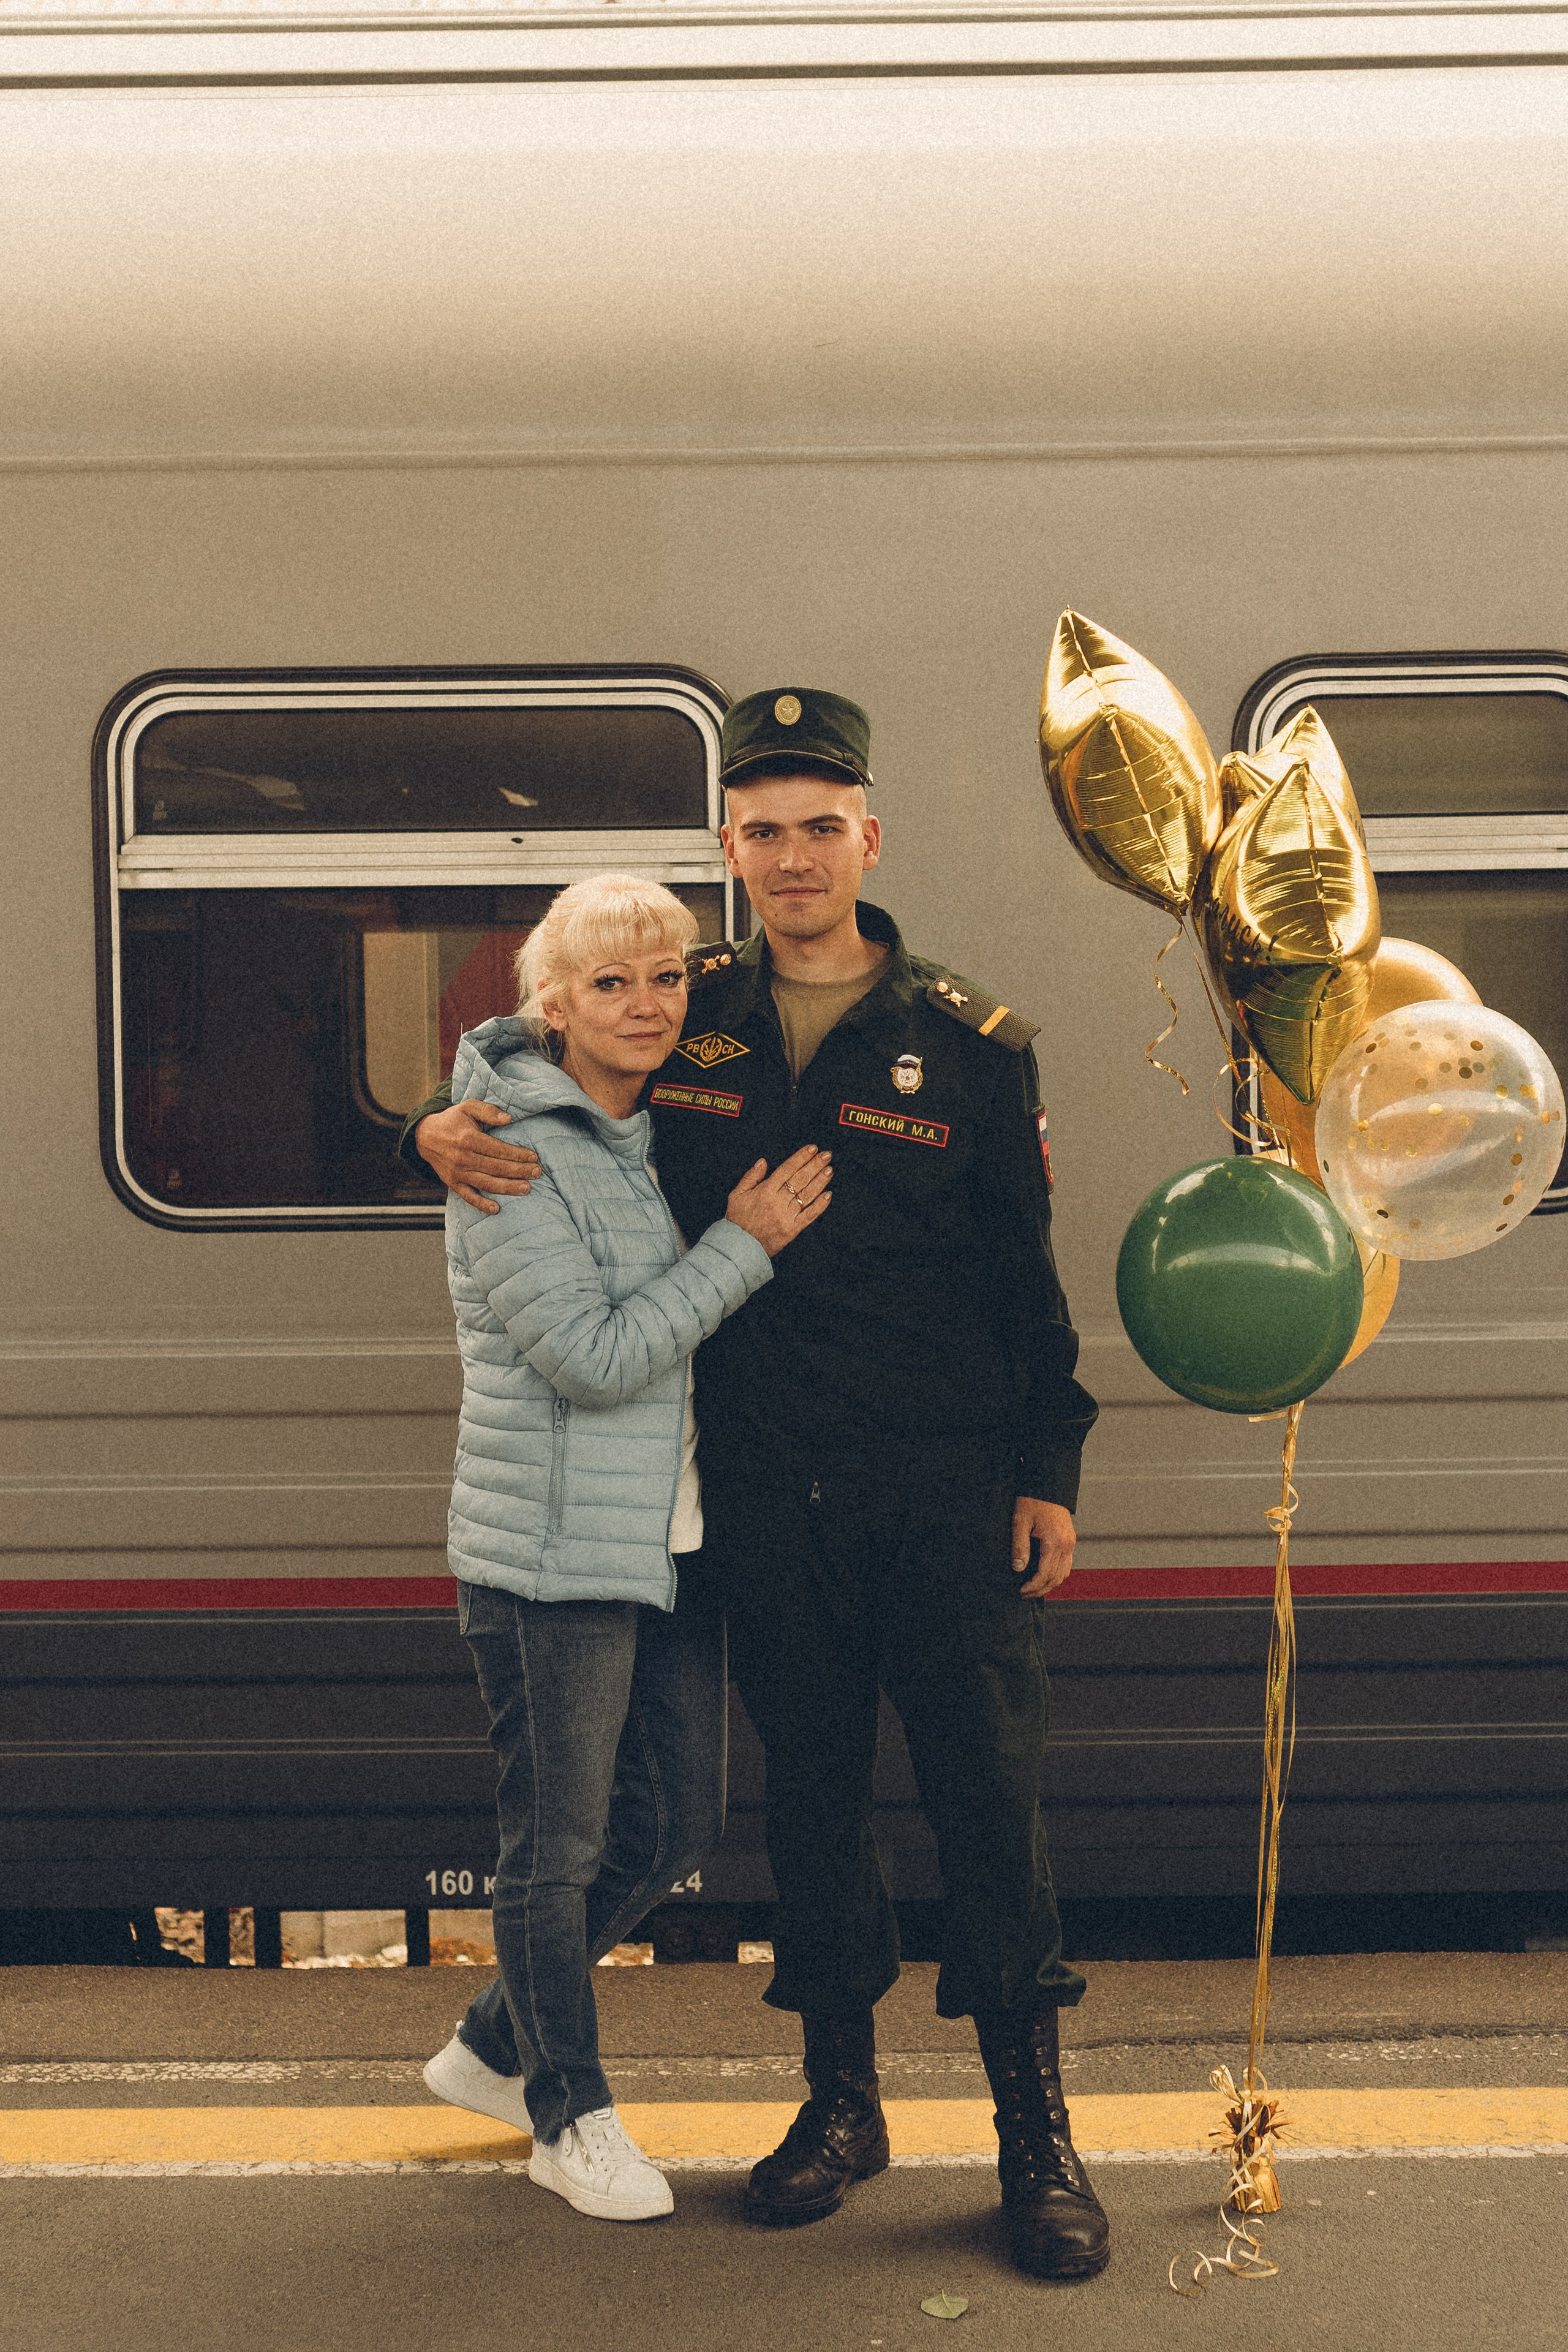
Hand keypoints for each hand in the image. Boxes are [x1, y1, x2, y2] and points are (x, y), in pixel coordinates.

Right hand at [416, 1100, 542, 1212]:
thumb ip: (488, 1111)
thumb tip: (508, 1118)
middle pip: (496, 1167)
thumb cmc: (452, 1121)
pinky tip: (496, 1209)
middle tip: (537, 1173)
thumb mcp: (468, 1107)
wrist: (425, 1136)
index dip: (517, 1154)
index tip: (534, 1157)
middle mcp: (463, 1158)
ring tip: (526, 1189)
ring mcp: (458, 1173)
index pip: (498, 1150)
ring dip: (507, 1187)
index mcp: (468, 1139)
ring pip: (486, 1183)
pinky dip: (481, 1204)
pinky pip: (468, 1197)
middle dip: (519, 1171)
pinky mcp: (453, 1183)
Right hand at [724, 1146, 832, 1257]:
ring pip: (807, 1195)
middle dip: (815, 1165)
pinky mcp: (792, 1229)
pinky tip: (828, 1195)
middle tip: (827, 1155)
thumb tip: (763, 1162)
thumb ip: (751, 1177)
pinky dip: (820, 1205)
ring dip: (820, 1181)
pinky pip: (809, 1216)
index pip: (787, 1169)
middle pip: (800, 1179)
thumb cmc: (737, 1220)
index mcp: (765, 1191)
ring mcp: (786, 1216)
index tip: (812, 1149)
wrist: (739, 1247)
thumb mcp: (737, 1194)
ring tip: (829, 1170)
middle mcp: (778, 1202)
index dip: (801, 1157)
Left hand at [1012, 1497, 1074, 1596]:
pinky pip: (1067, 1564)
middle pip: (1057, 1578)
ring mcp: (1070, 1543)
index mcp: (1055, 1542)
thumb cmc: (1032, 1500)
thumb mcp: (1020, 1521)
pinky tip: (1044, 1576)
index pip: (1045, 1574)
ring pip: (1064, 1573)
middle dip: (1040, 1590)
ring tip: (1033, 1589)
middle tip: (1024, 1594)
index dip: (1033, 1586)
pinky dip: (1056, 1574)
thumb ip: (1019, 1545)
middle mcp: (1067, 1545)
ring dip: (1049, 1584)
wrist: (1048, 1484)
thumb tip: (1018, 1568)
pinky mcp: (1070, 1540)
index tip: (1021, 1591)